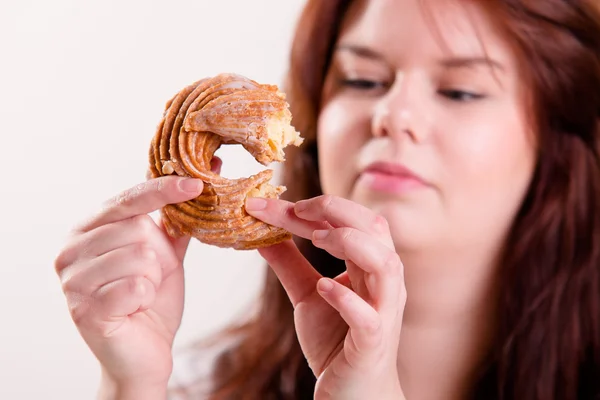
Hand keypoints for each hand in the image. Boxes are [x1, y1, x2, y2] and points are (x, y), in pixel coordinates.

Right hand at [54, 175, 203, 394]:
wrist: (146, 350)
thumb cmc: (153, 297)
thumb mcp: (166, 252)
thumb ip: (177, 217)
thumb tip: (209, 171)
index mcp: (87, 230)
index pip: (127, 199)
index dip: (163, 190)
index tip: (196, 184)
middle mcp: (70, 250)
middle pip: (138, 229)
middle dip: (159, 258)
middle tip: (150, 279)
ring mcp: (72, 281)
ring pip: (140, 257)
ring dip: (153, 280)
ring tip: (140, 295)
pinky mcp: (83, 309)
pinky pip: (137, 286)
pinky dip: (146, 299)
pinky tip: (135, 310)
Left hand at [245, 195, 406, 399]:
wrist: (352, 395)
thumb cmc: (337, 342)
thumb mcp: (308, 295)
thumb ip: (290, 264)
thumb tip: (262, 233)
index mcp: (369, 266)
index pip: (348, 222)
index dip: (312, 207)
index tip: (267, 203)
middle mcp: (383, 282)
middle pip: (376, 228)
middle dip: (337, 209)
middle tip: (297, 208)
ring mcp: (383, 312)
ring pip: (385, 264)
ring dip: (350, 243)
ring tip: (317, 239)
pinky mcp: (373, 343)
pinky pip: (368, 316)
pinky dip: (346, 298)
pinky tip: (323, 287)